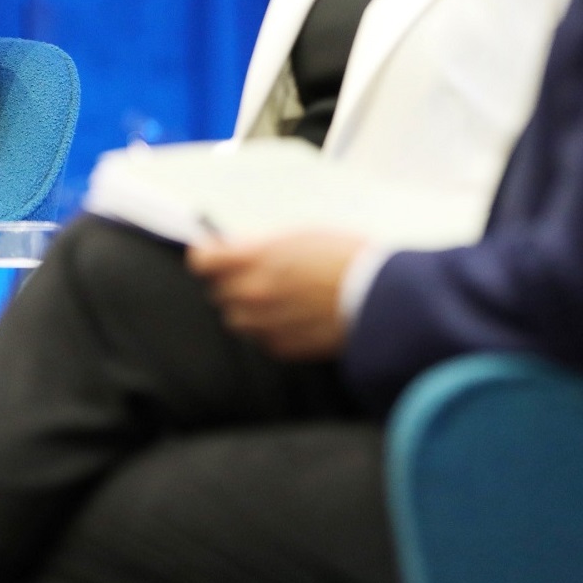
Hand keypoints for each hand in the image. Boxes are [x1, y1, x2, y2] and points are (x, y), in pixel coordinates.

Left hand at [186, 229, 365, 358]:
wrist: (381, 298)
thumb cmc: (347, 258)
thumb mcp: (300, 235)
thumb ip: (261, 247)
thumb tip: (237, 252)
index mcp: (255, 258)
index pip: (202, 260)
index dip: (208, 257)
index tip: (214, 255)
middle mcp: (252, 292)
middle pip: (217, 291)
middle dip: (231, 282)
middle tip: (256, 275)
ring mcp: (265, 323)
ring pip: (236, 319)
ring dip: (247, 309)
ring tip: (278, 299)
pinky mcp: (282, 347)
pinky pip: (261, 338)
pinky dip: (269, 329)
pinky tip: (294, 317)